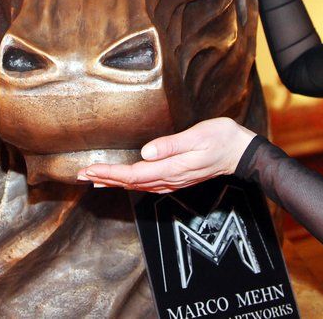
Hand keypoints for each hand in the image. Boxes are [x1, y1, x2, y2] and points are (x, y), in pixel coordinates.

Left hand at [78, 118, 256, 192]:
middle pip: (131, 182)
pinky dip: (129, 183)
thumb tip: (146, 153)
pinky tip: (122, 181)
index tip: (90, 170)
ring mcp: (173, 181)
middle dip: (105, 178)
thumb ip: (171, 145)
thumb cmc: (221, 139)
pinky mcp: (176, 178)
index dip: (110, 173)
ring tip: (94, 178)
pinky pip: (147, 185)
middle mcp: (170, 179)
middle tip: (81, 175)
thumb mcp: (197, 136)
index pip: (134, 174)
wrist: (240, 152)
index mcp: (173, 168)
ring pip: (137, 185)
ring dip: (114, 181)